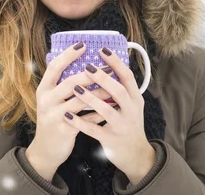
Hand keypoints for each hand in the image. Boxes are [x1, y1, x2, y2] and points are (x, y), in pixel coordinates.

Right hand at [25, 42, 113, 179]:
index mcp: (44, 89)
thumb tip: (83, 62)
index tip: (83, 44)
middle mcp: (46, 100)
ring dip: (99, 93)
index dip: (68, 55)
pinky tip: (112, 106)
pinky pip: (86, 118)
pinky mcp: (64, 130)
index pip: (54, 67)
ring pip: (80, 100)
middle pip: (70, 82)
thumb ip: (63, 83)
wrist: (46, 150)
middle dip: (91, 74)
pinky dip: (100, 112)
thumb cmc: (54, 118)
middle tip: (108, 67)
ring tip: (114, 86)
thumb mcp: (52, 99)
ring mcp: (54, 116)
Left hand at [63, 47, 155, 184]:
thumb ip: (122, 88)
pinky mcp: (111, 140)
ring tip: (75, 88)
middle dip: (103, 78)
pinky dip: (80, 122)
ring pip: (106, 110)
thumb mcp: (132, 105)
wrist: (136, 154)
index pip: (128, 77)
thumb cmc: (129, 124)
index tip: (103, 50)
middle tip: (87, 66)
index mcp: (136, 99)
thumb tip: (106, 65)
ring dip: (90, 98)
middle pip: (119, 91)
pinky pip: (94, 130)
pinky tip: (68, 115)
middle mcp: (131, 111)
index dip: (116, 62)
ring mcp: (122, 126)